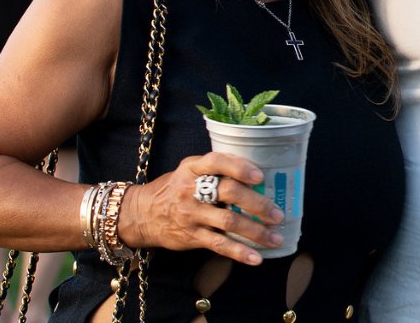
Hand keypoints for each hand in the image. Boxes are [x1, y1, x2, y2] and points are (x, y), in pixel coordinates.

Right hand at [118, 152, 284, 264]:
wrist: (141, 214)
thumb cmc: (175, 187)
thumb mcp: (189, 169)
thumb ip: (216, 169)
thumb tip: (257, 175)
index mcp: (193, 167)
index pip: (217, 162)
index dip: (239, 167)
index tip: (259, 176)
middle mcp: (191, 190)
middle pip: (228, 192)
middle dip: (257, 203)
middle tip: (277, 213)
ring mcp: (191, 214)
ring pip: (228, 222)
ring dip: (255, 231)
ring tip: (275, 236)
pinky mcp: (191, 236)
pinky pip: (219, 245)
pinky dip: (239, 252)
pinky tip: (256, 257)